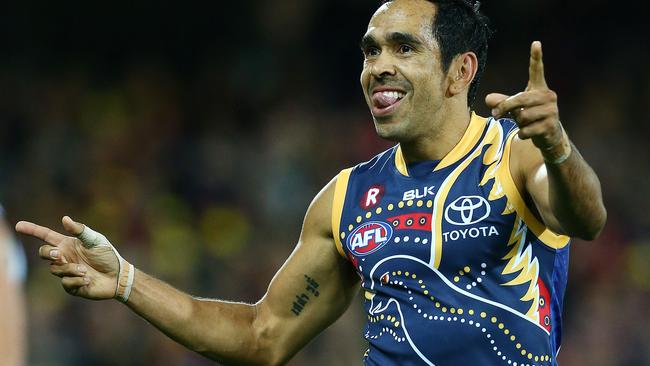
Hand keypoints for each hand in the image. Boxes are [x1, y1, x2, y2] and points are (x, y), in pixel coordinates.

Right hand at [15, 216, 118, 299]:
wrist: (118, 275)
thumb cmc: (107, 255)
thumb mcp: (95, 240)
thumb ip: (80, 230)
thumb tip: (64, 219)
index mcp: (67, 244)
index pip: (45, 236)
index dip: (32, 230)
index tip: (19, 226)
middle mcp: (64, 257)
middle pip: (44, 253)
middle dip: (49, 253)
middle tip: (59, 254)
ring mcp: (66, 271)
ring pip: (55, 269)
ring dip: (69, 269)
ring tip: (85, 270)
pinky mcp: (71, 286)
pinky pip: (65, 283)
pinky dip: (76, 280)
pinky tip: (88, 279)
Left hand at [485, 41, 568, 157]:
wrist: (550, 135)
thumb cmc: (531, 117)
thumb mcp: (516, 108)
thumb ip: (502, 102)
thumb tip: (488, 99)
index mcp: (539, 88)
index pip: (537, 71)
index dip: (536, 57)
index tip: (535, 43)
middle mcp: (548, 96)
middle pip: (520, 99)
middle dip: (505, 108)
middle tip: (494, 114)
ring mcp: (552, 110)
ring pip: (523, 116)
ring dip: (517, 123)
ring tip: (524, 124)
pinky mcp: (551, 125)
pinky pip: (527, 129)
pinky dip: (522, 133)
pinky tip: (527, 133)